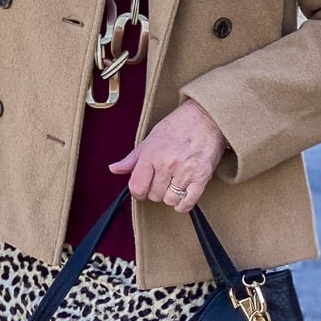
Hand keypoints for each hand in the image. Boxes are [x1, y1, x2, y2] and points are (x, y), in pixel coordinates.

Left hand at [109, 99, 227, 213]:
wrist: (206, 117)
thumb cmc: (178, 125)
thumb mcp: (151, 138)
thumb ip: (132, 158)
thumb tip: (114, 169)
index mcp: (152, 153)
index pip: (137, 186)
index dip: (137, 191)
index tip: (142, 188)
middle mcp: (167, 163)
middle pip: (154, 195)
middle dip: (155, 191)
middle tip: (161, 180)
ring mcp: (185, 171)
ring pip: (170, 200)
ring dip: (170, 196)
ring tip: (173, 183)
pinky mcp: (202, 177)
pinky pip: (187, 202)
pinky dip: (183, 203)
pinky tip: (182, 194)